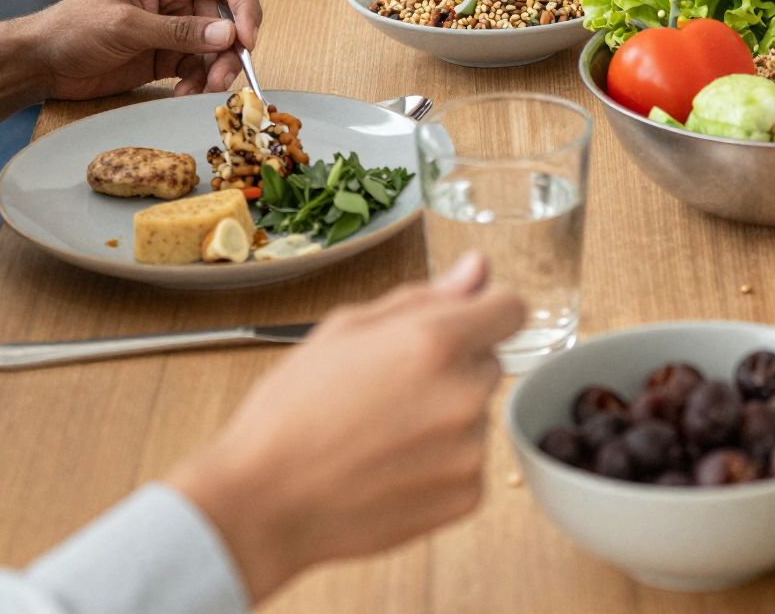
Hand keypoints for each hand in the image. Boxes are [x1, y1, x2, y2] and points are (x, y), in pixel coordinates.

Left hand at [13, 0, 261, 99]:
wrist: (40, 64)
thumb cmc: (72, 29)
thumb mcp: (126, 26)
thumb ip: (179, 31)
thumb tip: (229, 34)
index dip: (245, 8)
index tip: (247, 40)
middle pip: (230, 19)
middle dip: (231, 49)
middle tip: (222, 78)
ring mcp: (176, 28)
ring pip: (219, 48)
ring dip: (217, 71)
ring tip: (201, 91)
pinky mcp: (169, 56)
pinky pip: (201, 68)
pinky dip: (199, 83)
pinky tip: (182, 94)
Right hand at [167, 252, 523, 603]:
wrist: (263, 504)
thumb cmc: (292, 412)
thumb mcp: (345, 330)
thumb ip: (424, 297)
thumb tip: (477, 270)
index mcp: (437, 341)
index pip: (511, 308)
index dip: (485, 312)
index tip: (462, 326)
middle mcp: (464, 393)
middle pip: (489, 362)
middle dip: (454, 368)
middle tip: (391, 391)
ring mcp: (470, 449)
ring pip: (477, 414)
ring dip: (446, 418)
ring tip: (382, 435)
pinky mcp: (467, 494)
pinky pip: (469, 463)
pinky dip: (441, 465)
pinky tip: (391, 469)